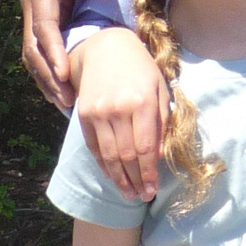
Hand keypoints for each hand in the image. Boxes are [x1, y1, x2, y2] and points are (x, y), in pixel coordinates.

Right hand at [21, 0, 119, 108]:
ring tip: (65, 102)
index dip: (53, 52)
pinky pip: (45, 43)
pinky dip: (52, 65)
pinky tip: (66, 84)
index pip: (44, 25)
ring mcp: (39, 7)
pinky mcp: (50, 11)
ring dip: (47, 76)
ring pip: (35, 49)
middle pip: (33, 45)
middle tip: (66, 100)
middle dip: (48, 74)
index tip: (65, 75)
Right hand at [74, 27, 168, 200]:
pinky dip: (103, 165)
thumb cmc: (141, 69)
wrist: (107, 48)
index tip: (153, 189)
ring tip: (129, 194)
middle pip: (126, 155)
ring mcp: (98, 112)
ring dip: (120, 179)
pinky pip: (94, 147)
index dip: (148, 173)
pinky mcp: (84, 114)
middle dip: (135, 181)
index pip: (145, 147)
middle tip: (142, 197)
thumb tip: (159, 157)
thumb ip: (161, 121)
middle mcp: (118, 108)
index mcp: (142, 101)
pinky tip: (113, 177)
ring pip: (108, 155)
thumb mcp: (160, 89)